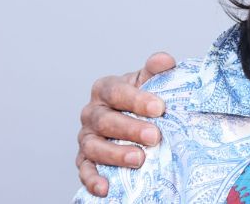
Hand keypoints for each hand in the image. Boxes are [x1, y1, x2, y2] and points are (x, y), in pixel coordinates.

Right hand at [76, 52, 175, 197]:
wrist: (135, 117)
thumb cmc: (142, 99)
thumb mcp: (150, 81)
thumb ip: (156, 70)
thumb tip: (165, 61)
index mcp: (106, 89)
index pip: (116, 92)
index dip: (137, 99)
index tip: (160, 108)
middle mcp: (92, 112)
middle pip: (105, 120)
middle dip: (130, 129)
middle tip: (155, 137)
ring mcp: (86, 137)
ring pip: (93, 146)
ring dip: (115, 154)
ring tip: (139, 160)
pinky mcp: (85, 159)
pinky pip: (85, 170)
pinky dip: (92, 179)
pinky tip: (106, 187)